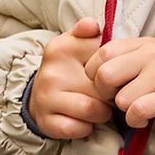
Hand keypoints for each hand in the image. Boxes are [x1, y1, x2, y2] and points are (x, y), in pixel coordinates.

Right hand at [28, 18, 112, 138]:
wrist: (41, 96)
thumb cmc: (69, 70)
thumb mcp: (75, 45)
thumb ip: (86, 32)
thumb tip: (92, 26)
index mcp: (60, 49)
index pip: (101, 59)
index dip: (113, 71)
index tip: (112, 74)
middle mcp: (51, 73)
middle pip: (101, 87)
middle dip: (111, 95)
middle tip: (109, 96)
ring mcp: (47, 98)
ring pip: (91, 109)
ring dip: (102, 113)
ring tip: (100, 108)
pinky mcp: (47, 122)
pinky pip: (78, 128)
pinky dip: (86, 128)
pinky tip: (85, 122)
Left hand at [85, 37, 154, 130]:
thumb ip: (130, 59)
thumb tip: (97, 70)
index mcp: (145, 44)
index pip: (102, 53)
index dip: (96, 74)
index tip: (109, 87)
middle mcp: (152, 55)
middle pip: (105, 74)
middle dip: (105, 94)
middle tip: (118, 102)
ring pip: (121, 98)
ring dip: (125, 111)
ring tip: (139, 110)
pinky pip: (137, 110)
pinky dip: (135, 121)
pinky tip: (145, 120)